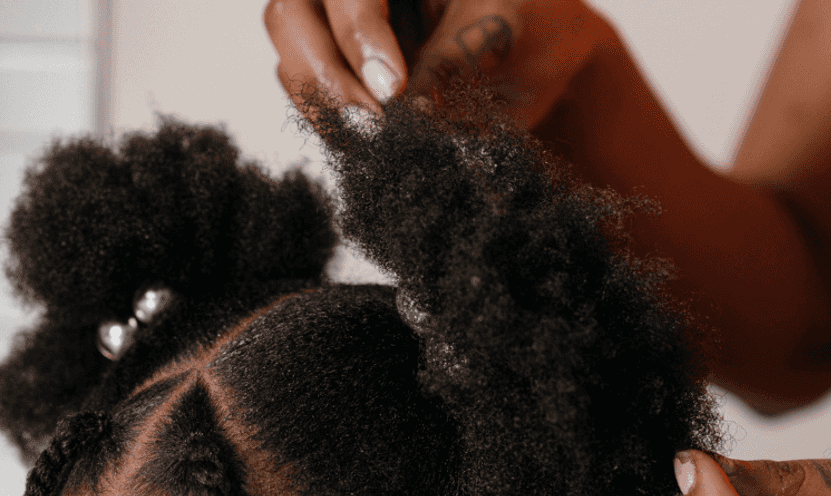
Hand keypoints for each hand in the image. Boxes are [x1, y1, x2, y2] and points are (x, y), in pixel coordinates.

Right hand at [263, 0, 614, 127]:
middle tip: (372, 123)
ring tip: (374, 141)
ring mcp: (336, 31)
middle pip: (290, 15)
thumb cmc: (530, 28)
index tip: (393, 87)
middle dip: (325, 73)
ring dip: (323, 106)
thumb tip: (410, 112)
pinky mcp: (338, 78)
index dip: (357, 31)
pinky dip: (332, 126)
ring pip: (289, 58)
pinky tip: (369, 145)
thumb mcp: (503, 30)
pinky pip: (308, 99)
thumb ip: (453, 59)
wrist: (541, 65)